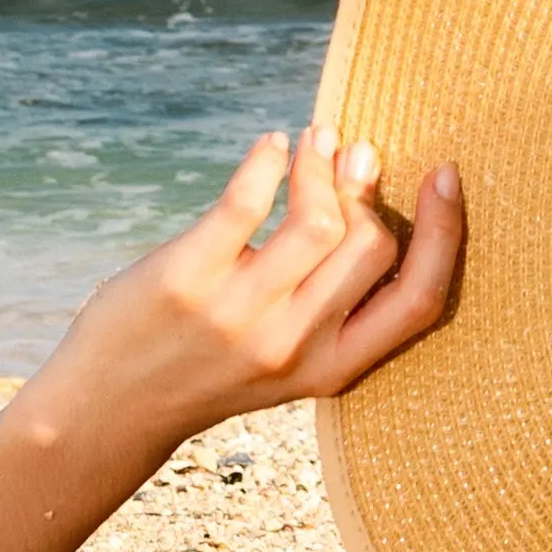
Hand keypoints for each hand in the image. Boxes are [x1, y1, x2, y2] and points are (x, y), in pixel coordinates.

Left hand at [32, 127, 464, 453]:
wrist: (107, 409)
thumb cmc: (207, 366)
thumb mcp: (289, 358)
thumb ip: (333, 296)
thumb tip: (368, 175)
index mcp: (331, 368)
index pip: (419, 301)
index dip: (444, 233)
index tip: (444, 174)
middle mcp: (292, 346)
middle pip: (372, 245)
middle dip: (368, 188)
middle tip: (353, 154)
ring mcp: (239, 315)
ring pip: (319, 219)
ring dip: (322, 165)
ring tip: (313, 142)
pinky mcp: (187, 279)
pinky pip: (248, 199)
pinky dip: (269, 158)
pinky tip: (271, 146)